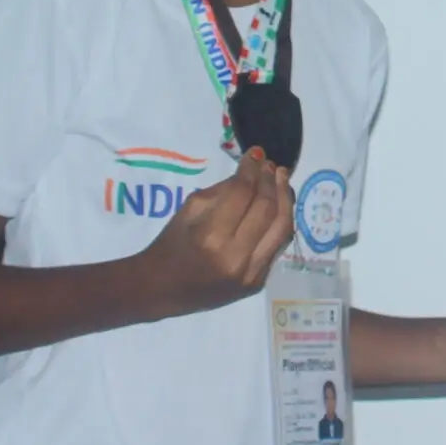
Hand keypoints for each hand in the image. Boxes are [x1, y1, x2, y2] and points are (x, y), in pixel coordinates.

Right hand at [136, 153, 295, 315]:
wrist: (161, 290)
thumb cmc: (170, 246)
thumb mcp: (188, 211)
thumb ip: (223, 191)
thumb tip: (252, 171)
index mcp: (211, 236)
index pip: (243, 193)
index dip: (252, 170)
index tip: (255, 153)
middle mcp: (235, 256)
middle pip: (266, 209)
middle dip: (270, 181)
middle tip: (270, 164)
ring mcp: (250, 273)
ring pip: (281, 228)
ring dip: (284, 199)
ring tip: (281, 179)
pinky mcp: (257, 283)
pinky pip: (277, 246)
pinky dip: (281, 222)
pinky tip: (279, 205)